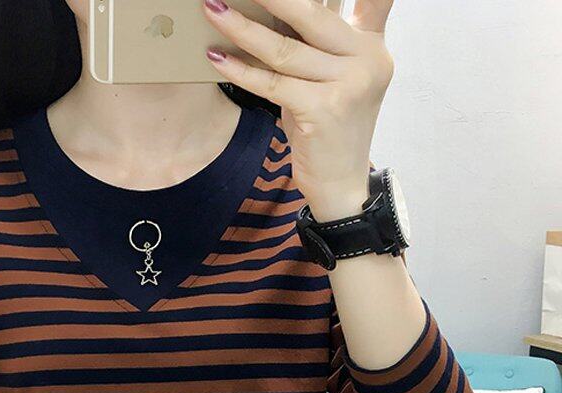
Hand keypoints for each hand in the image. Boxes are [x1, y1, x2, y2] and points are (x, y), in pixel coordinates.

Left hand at [203, 0, 394, 220]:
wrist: (341, 184)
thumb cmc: (327, 131)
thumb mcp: (332, 80)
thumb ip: (320, 45)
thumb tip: (276, 10)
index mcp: (371, 46)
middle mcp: (367, 60)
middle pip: (310, 15)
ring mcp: (349, 84)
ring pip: (284, 49)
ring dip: (242, 28)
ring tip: (212, 10)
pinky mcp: (324, 109)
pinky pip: (272, 83)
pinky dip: (240, 70)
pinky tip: (217, 58)